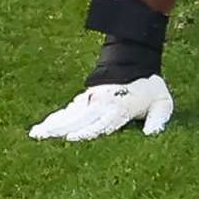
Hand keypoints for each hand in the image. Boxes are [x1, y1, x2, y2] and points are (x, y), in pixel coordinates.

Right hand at [29, 75, 174, 140]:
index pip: (102, 123)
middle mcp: (102, 104)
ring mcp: (91, 100)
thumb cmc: (150, 86)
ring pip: (70, 114)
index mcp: (120, 108)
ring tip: (36, 133)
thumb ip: (159, 119)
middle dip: (60, 128)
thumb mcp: (162, 102)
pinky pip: (69, 109)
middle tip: (42, 138)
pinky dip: (56, 118)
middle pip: (78, 119)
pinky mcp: (86, 98)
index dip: (87, 131)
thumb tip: (153, 135)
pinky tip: (43, 127)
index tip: (72, 139)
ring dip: (53, 123)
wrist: (134, 59)